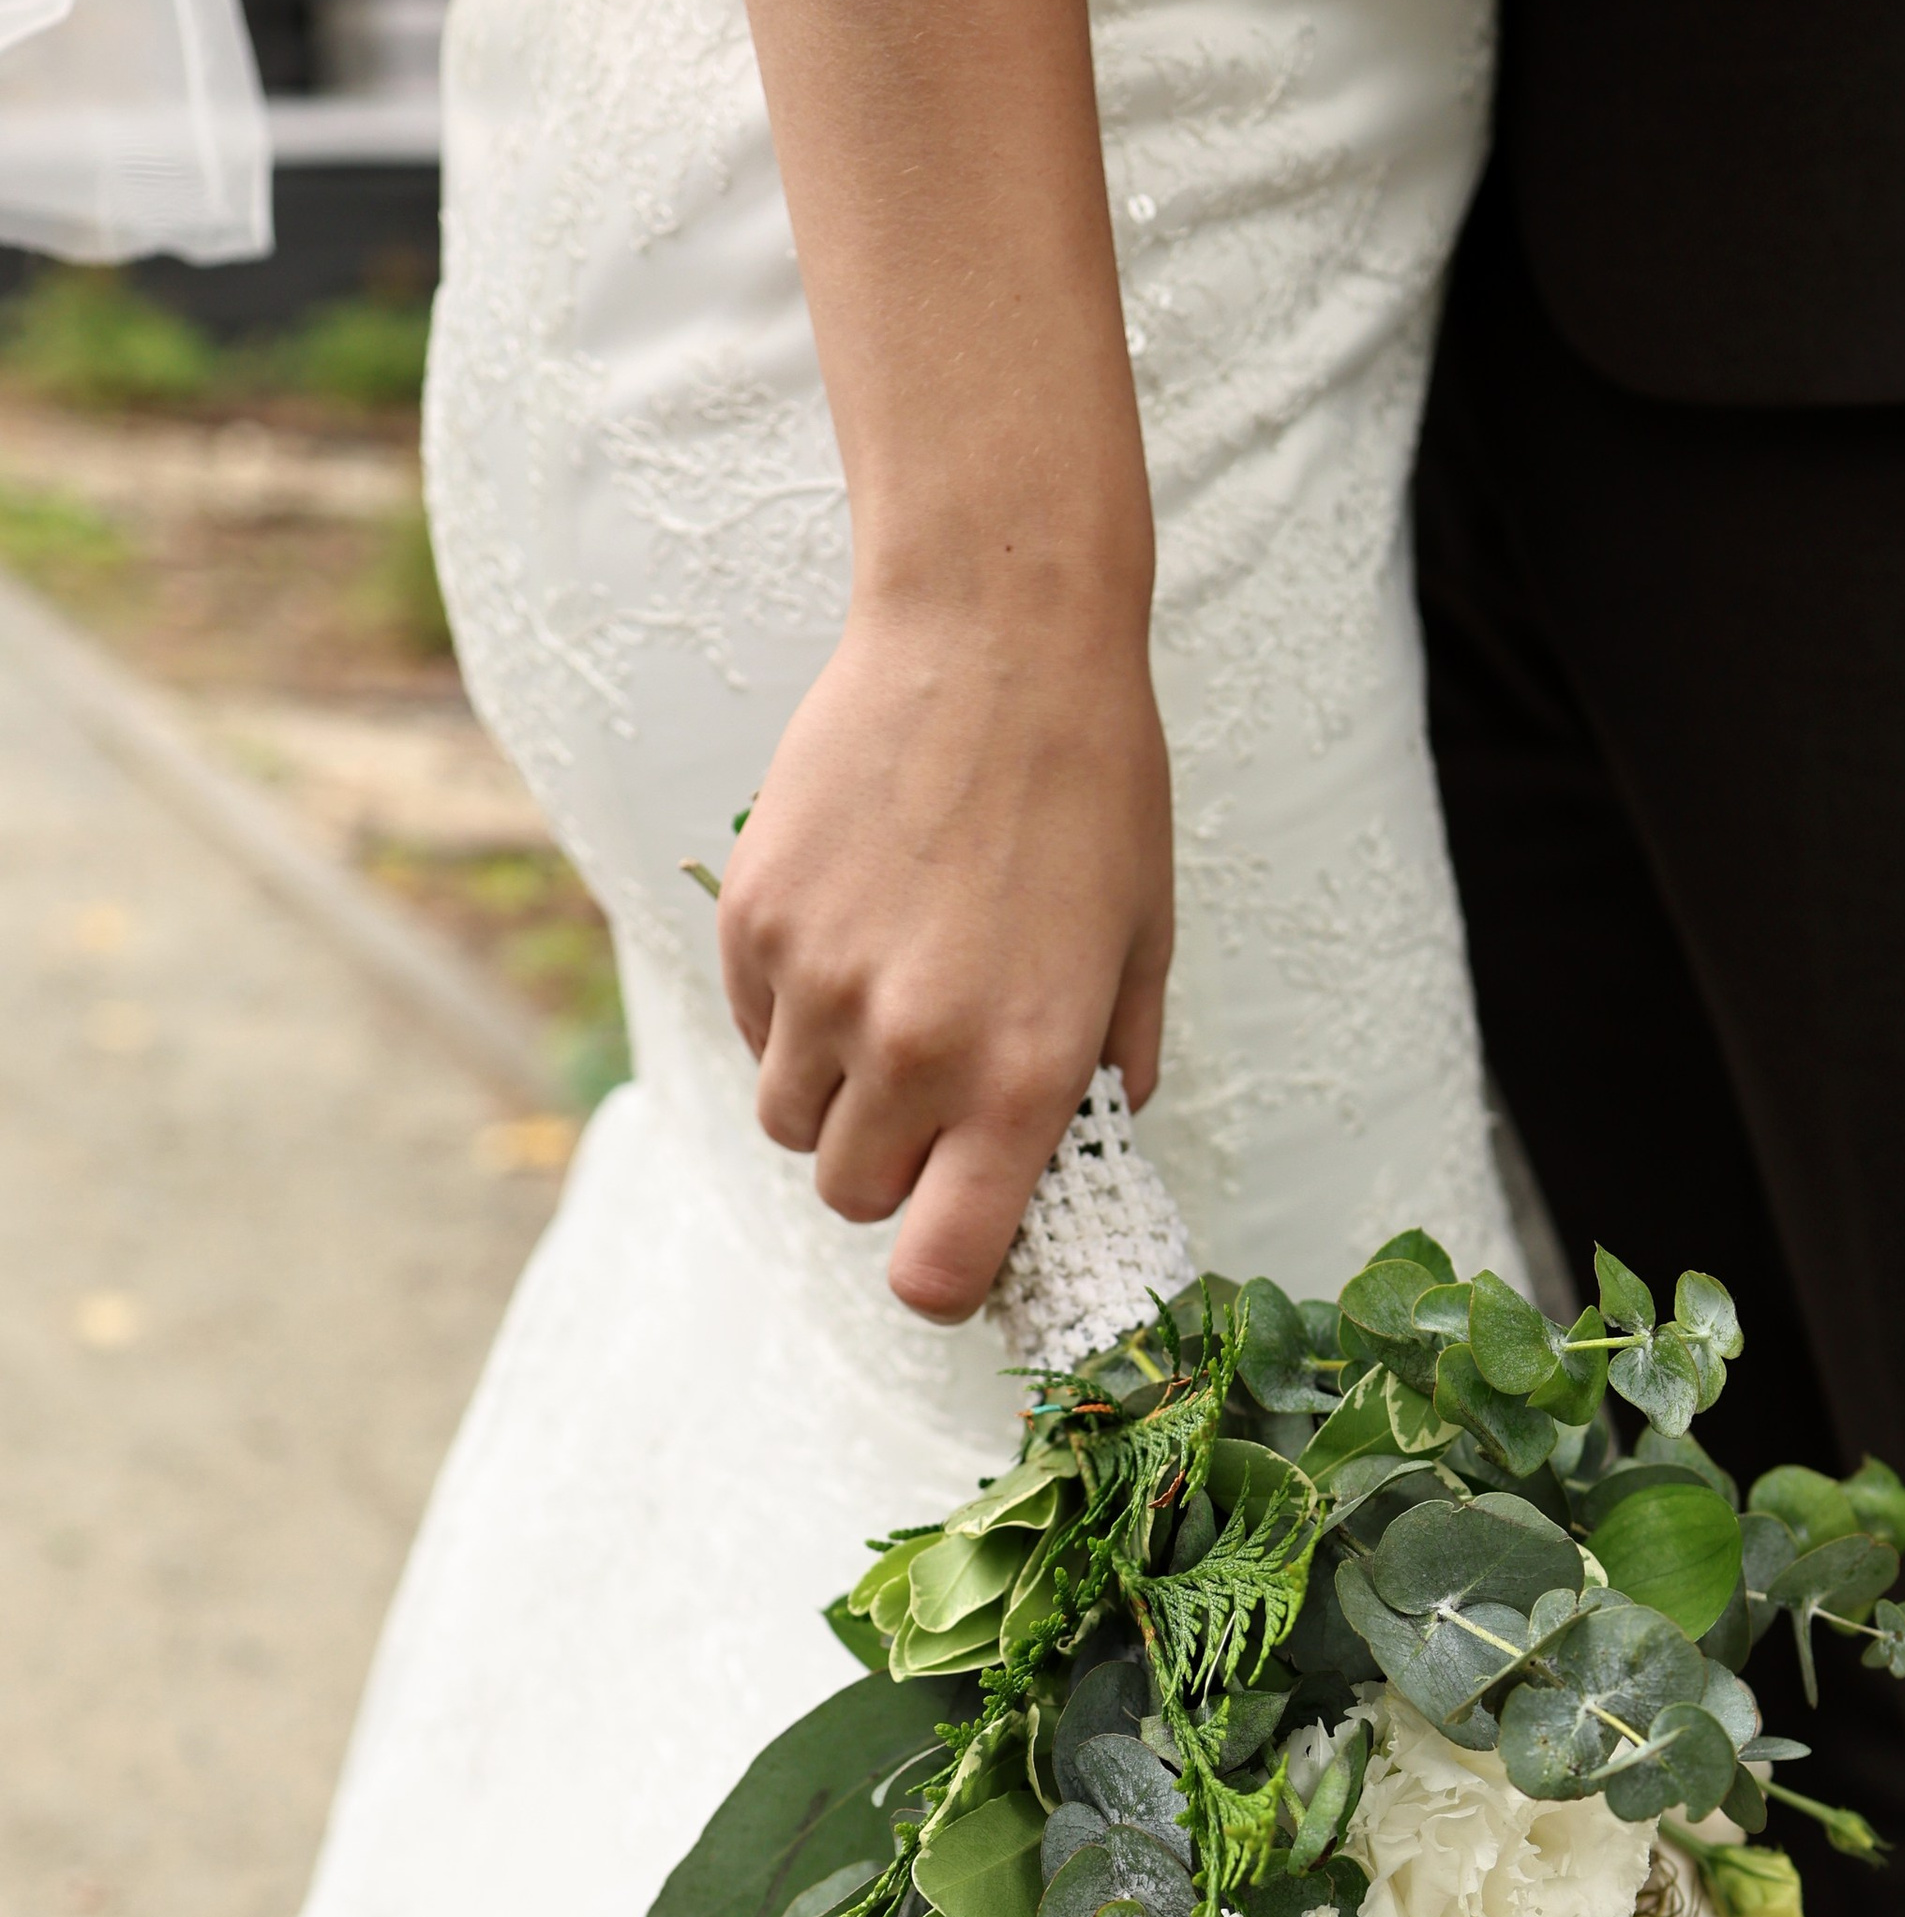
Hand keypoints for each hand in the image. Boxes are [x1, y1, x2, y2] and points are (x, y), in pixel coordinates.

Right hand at [719, 577, 1173, 1319]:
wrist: (994, 635)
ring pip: (789, 1120)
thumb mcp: (1141, 944)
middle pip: (851, 1196)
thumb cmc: (1089, 788)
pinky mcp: (755, 922)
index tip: (948, 1251)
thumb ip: (1111, 1070)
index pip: (936, 1266)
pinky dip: (788, 1010)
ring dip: (831, 1093)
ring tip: (889, 999)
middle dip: (889, 1166)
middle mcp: (911, 1049)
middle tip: (934, 1090)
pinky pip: (752, 1026)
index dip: (939, 1280)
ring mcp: (819, 986)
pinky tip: (851, 925)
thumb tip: (1085, 1149)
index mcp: (1021, 1074)